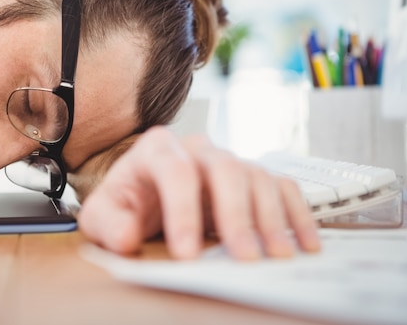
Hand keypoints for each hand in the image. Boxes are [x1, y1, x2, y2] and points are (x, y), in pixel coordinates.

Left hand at [78, 126, 320, 259]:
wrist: (145, 196)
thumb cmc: (127, 203)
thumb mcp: (102, 215)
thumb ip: (108, 223)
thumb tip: (126, 235)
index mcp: (157, 149)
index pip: (175, 172)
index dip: (183, 211)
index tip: (187, 253)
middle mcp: (197, 148)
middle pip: (225, 169)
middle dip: (236, 214)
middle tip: (244, 257)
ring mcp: (228, 160)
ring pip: (257, 175)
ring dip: (271, 216)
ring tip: (277, 254)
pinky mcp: (250, 177)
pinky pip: (281, 186)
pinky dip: (296, 212)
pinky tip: (304, 242)